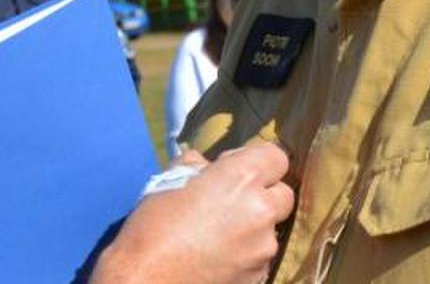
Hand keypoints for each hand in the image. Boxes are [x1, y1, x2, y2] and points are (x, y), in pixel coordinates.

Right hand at [93, 143, 294, 283]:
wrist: (146, 282)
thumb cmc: (152, 226)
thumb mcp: (169, 181)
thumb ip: (198, 166)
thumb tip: (210, 167)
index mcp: (242, 178)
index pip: (276, 157)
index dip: (257, 161)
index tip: (235, 169)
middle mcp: (262, 210)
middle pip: (283, 194)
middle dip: (263, 195)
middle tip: (232, 203)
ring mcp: (263, 247)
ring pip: (271, 229)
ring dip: (254, 227)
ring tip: (219, 236)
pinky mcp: (259, 276)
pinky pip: (260, 257)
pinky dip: (246, 254)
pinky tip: (218, 258)